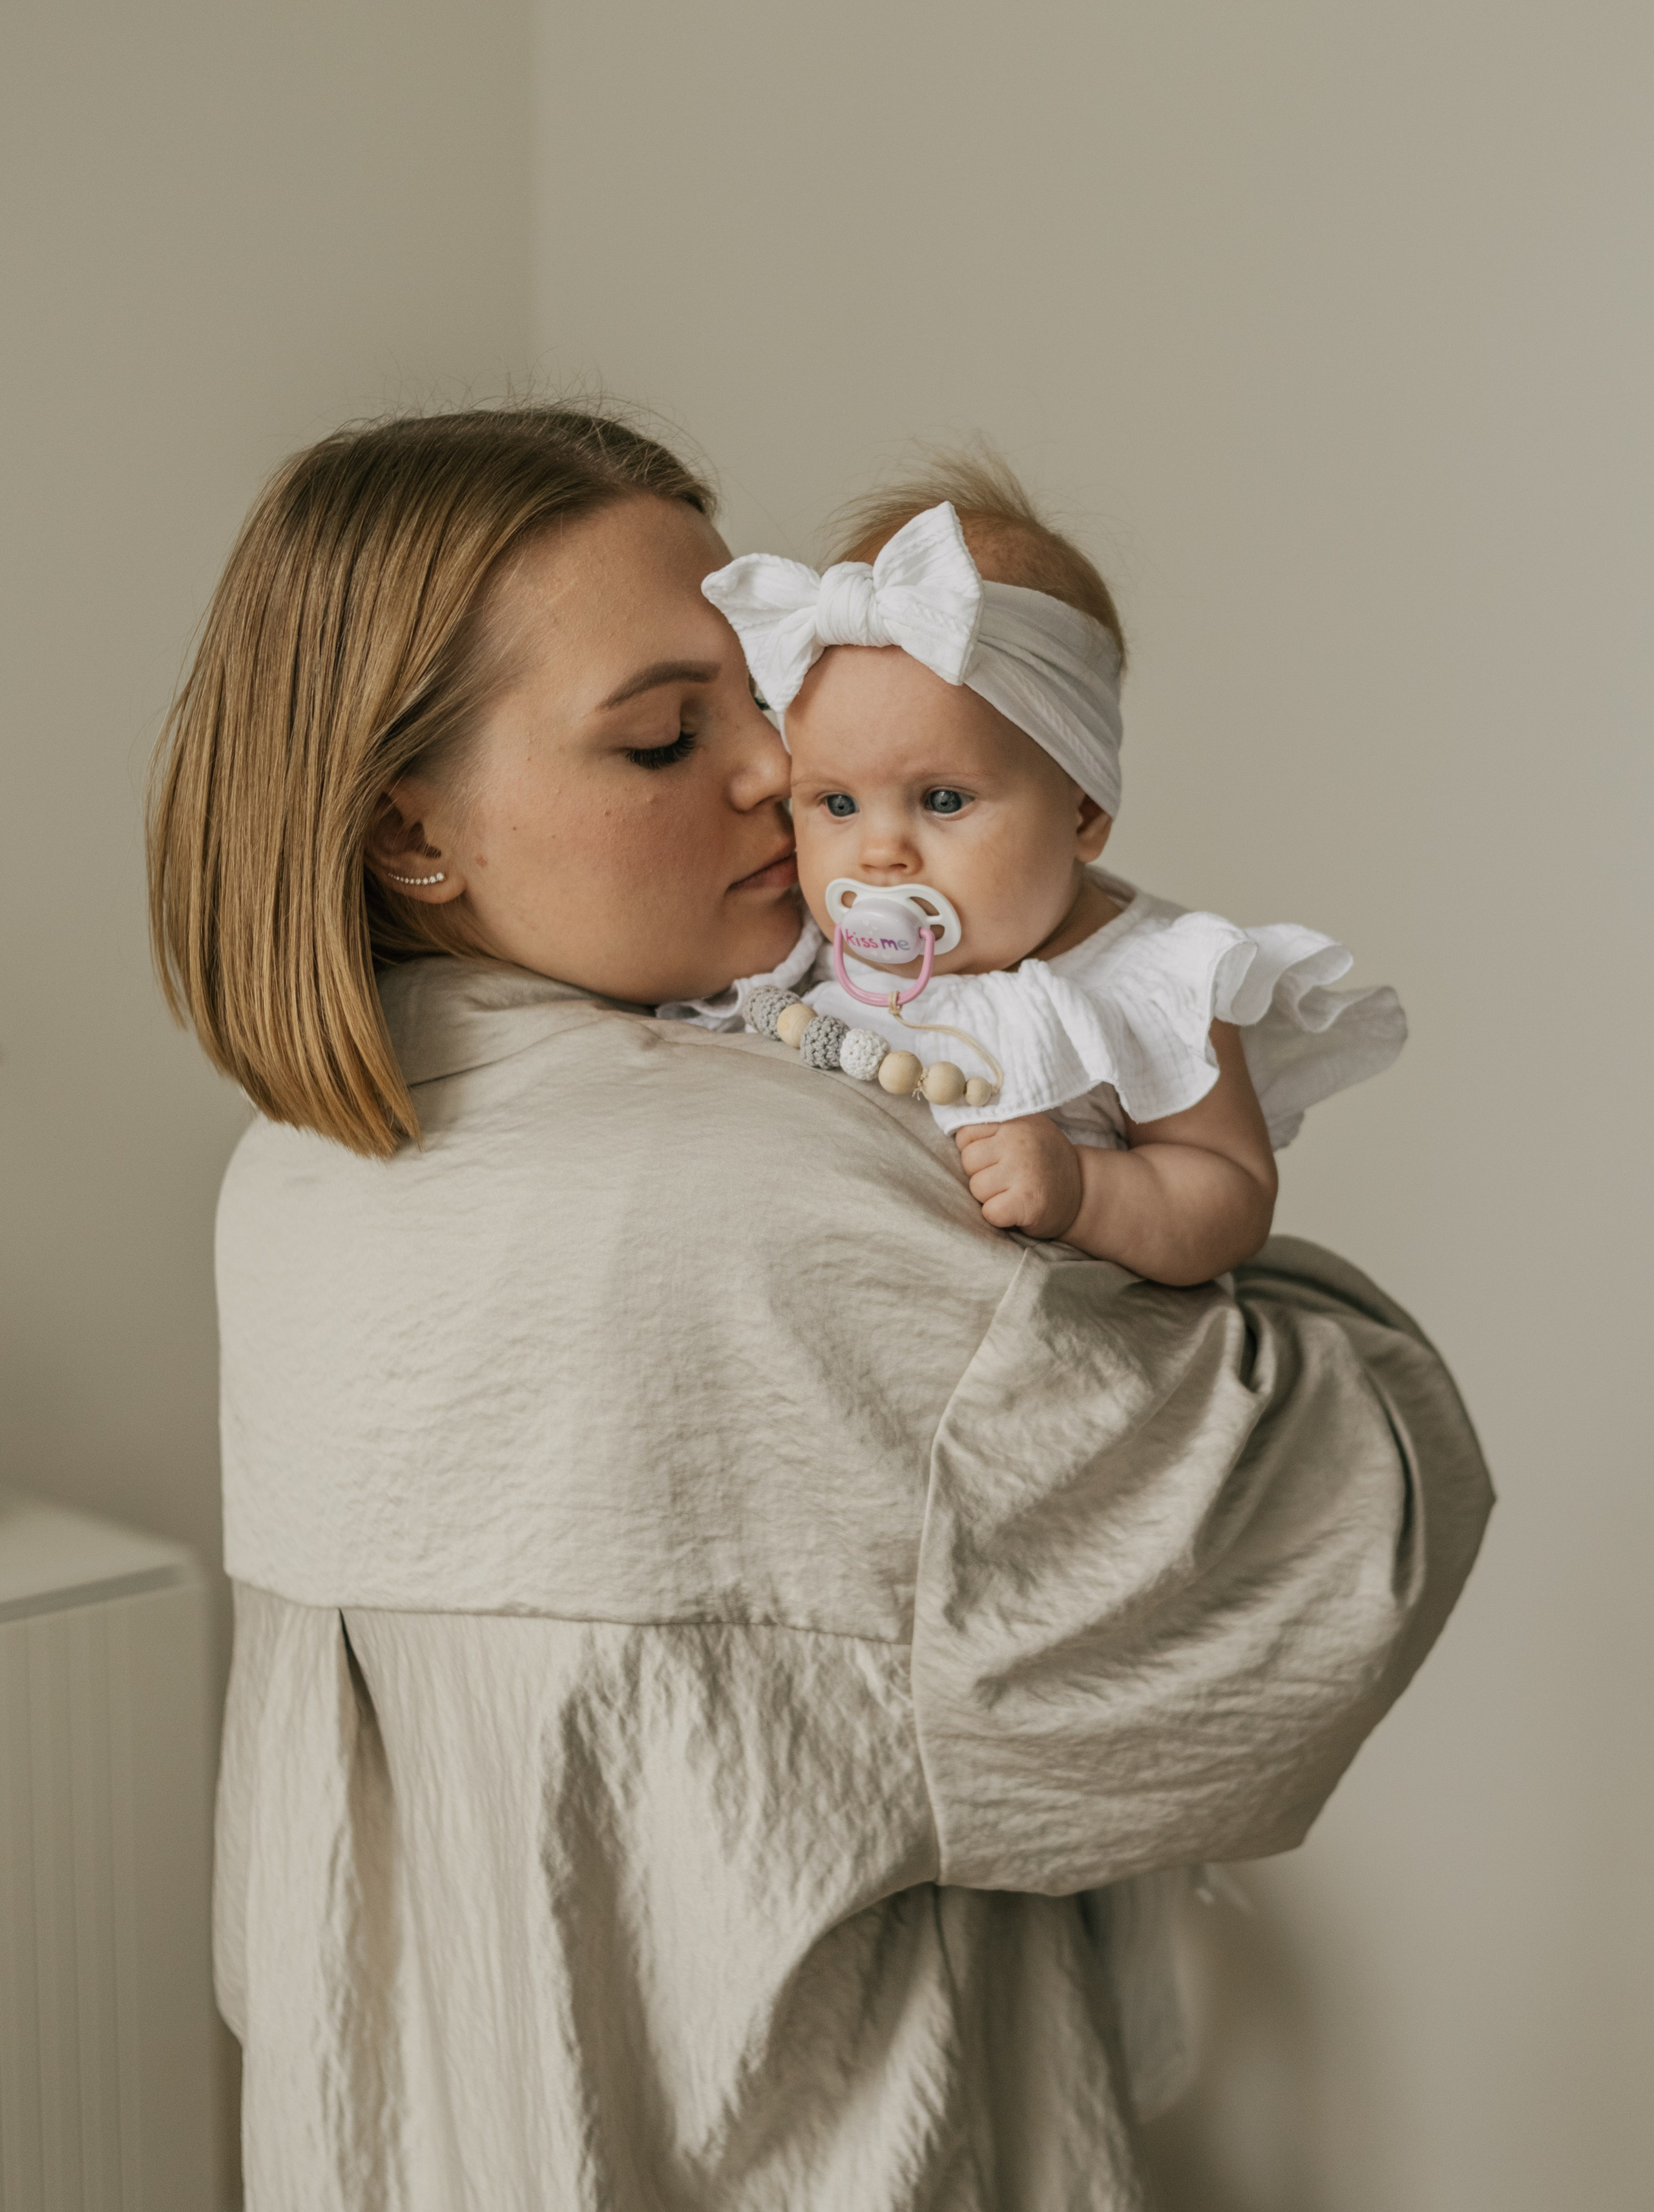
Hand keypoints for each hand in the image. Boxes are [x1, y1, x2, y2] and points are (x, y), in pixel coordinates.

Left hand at [955, 1115, 1084, 1237]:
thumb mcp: (1025, 1131)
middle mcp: (1019, 1141)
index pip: (966, 1134)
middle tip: (1009, 1179)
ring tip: (1015, 1192)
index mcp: (1015, 1121)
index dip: (977, 1152)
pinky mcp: (1026, 1201)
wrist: (1083, 1195)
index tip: (997, 1159)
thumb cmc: (1044, 1164)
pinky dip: (1000, 1216)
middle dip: (982, 1175)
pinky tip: (1018, 1209)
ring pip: (976, 1188)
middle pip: (968, 1162)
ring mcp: (1023, 1170)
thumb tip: (953, 1127)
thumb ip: (994, 1127)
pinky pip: (989, 1212)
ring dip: (991, 1197)